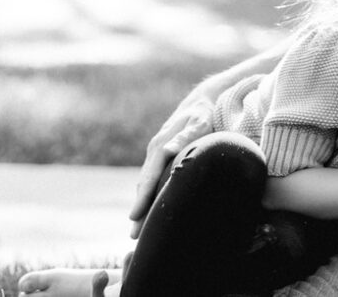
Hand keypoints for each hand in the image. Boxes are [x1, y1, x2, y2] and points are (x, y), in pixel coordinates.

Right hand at [127, 95, 213, 237]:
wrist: (199, 103)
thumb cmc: (202, 115)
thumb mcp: (198, 123)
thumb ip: (185, 137)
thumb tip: (169, 150)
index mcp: (161, 145)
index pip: (149, 176)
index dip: (143, 198)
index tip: (135, 216)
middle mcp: (154, 151)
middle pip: (144, 184)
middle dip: (139, 209)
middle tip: (134, 234)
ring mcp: (155, 153)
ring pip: (145, 183)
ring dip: (141, 205)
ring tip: (137, 229)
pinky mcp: (160, 156)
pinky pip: (150, 179)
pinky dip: (147, 195)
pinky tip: (148, 210)